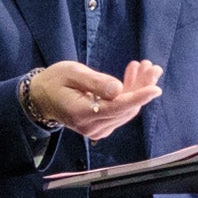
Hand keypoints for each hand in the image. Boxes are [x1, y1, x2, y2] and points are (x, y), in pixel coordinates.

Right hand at [25, 60, 160, 140]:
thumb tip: (119, 89)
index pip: (116, 108)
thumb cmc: (55, 80)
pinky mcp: (101, 127)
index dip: (138, 97)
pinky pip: (121, 112)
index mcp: (81, 113)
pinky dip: (130, 95)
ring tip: (144, 67)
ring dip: (138, 89)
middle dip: (142, 87)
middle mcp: (91, 127)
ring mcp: (96, 130)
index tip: (156, 88)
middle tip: (152, 67)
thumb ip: (95, 82)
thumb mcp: (72, 73)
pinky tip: (132, 76)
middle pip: (125, 109)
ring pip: (126, 110)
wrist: (41, 97)